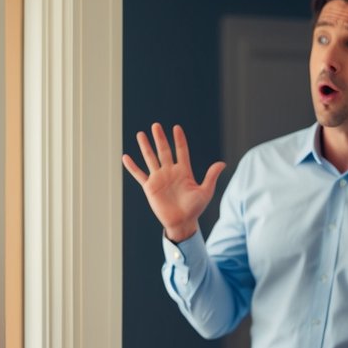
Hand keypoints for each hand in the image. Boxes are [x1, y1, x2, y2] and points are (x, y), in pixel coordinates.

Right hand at [121, 123, 224, 241]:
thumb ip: (211, 176)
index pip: (181, 151)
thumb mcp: (205, 191)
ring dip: (145, 146)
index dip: (179, 139)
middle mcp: (170, 172)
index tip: (176, 128)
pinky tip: (125, 157)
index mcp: (184, 171)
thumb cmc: (195, 209)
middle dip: (160, 138)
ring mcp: (159, 178)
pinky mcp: (150, 187)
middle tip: (156, 125)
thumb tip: (222, 163)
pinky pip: (139, 175)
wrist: (182, 222)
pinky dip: (132, 167)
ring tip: (140, 134)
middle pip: (164, 151)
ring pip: (150, 158)